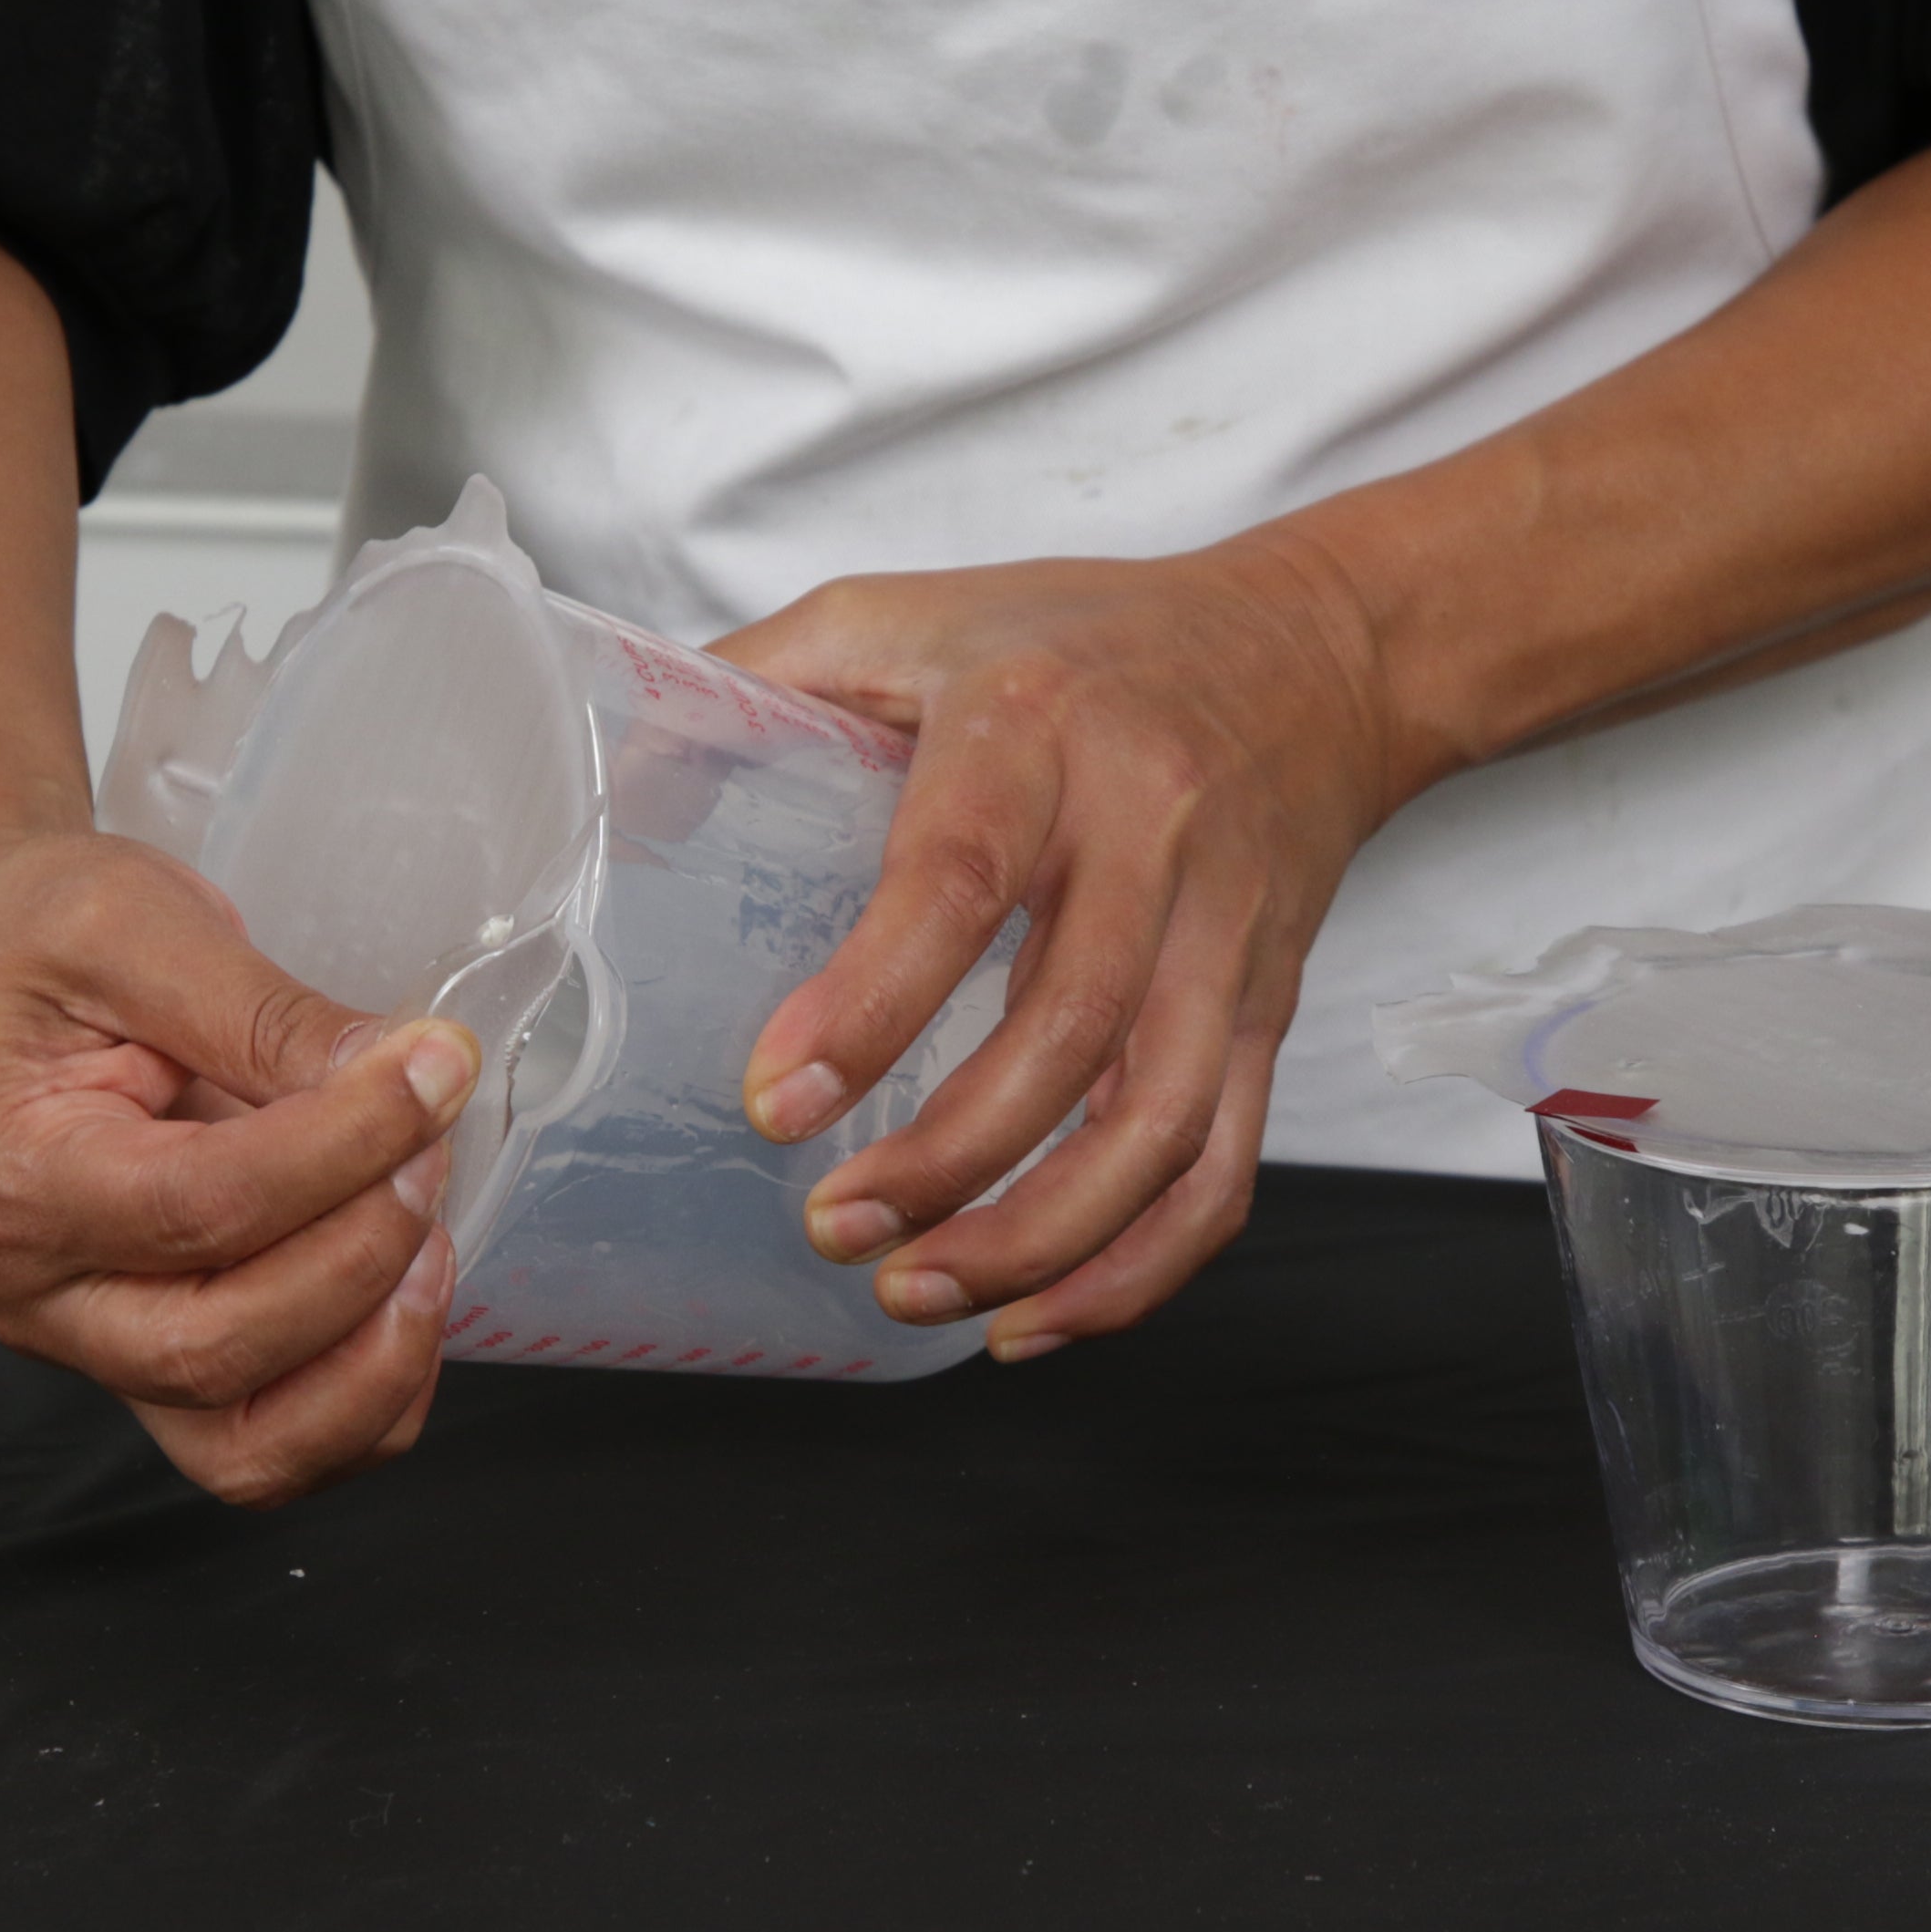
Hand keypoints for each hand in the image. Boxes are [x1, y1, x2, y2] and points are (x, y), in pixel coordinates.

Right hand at [0, 830, 479, 1504]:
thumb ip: (269, 1011)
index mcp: (17, 1180)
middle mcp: (41, 1296)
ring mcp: (98, 1349)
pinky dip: (370, 1399)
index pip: (204, 1206)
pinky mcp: (158, 1366)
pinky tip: (408, 1291)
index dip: (348, 1145)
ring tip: (429, 1235)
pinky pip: (277, 1447)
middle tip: (429, 1143)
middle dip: (364, 1253)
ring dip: (377, 1358)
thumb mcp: (139, 924)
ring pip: (255, 1445)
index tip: (434, 1068)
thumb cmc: (31, 944)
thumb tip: (408, 1072)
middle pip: (223, 1346)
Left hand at [713, 532, 1408, 1359]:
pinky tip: (1035, 1317)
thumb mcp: (908, 614)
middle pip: (1069, 1030)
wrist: (1315, 653)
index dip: (870, 1004)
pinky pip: (1221, 1164)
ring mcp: (1223, 935)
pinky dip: (1137, 1266)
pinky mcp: (1264, 1009)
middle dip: (946, 1157)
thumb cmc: (1085, 640)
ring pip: (1158, 1123)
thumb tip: (616, 792)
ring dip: (1038, 1236)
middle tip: (829, 1224)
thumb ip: (759, 682)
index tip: (775, 1100)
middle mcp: (1150, 833)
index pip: (960, 879)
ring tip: (915, 1287)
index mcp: (1036, 729)